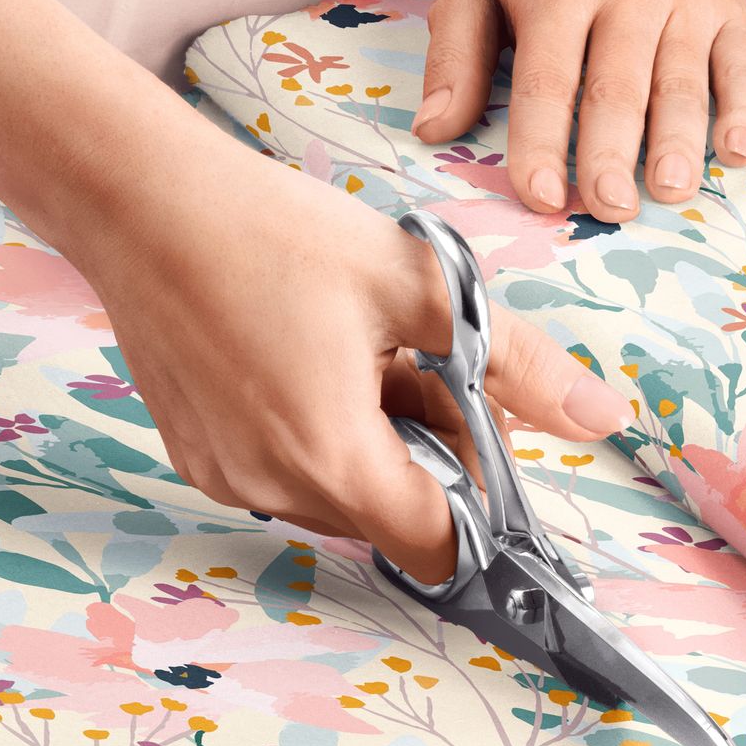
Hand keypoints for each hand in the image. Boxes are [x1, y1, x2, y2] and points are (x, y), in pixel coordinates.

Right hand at [59, 116, 633, 581]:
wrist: (141, 199)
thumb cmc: (274, 232)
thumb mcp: (419, 285)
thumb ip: (518, 364)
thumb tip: (603, 418)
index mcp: (334, 458)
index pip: (438, 546)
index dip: (486, 513)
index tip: (500, 453)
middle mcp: (270, 488)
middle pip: (390, 517)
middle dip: (433, 456)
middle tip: (435, 364)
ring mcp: (224, 475)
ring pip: (337, 492)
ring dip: (375, 442)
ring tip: (369, 348)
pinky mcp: (195, 453)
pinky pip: (283, 469)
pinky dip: (318, 431)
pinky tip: (314, 354)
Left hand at [413, 0, 745, 218]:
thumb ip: (456, 55)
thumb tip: (433, 129)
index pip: (547, 80)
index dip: (541, 143)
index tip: (538, 196)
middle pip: (618, 87)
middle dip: (611, 154)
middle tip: (608, 208)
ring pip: (682, 80)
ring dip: (678, 141)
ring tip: (668, 191)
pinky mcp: (726, 4)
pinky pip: (742, 62)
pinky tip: (736, 150)